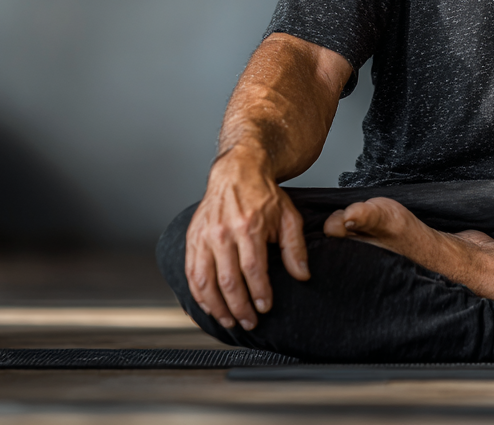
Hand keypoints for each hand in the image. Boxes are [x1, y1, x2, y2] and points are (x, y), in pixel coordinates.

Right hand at [185, 147, 309, 330]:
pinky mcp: (192, 238)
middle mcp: (223, 232)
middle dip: (239, 307)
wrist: (237, 171)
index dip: (259, 292)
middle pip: (228, 280)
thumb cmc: (264, 195)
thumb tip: (302, 275)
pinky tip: (210, 307)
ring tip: (230, 321)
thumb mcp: (288, 216)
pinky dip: (198, 295)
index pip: (253, 269)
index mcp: (249, 225)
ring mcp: (204, 236)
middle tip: (250, 322)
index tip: (265, 307)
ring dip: (217, 307)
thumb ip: (295, 247)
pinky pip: (191, 273)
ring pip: (205, 282)